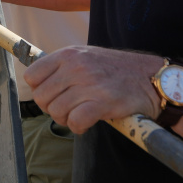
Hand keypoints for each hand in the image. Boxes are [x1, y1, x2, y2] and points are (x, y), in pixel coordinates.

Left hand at [23, 46, 164, 133]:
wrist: (151, 77)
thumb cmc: (116, 69)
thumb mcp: (85, 56)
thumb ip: (62, 66)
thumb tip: (36, 83)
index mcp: (68, 54)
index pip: (31, 76)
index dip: (39, 90)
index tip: (52, 95)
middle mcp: (76, 66)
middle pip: (41, 97)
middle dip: (51, 108)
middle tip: (67, 109)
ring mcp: (89, 84)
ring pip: (56, 111)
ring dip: (65, 119)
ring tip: (79, 115)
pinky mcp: (103, 102)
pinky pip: (75, 122)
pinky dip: (78, 127)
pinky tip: (87, 123)